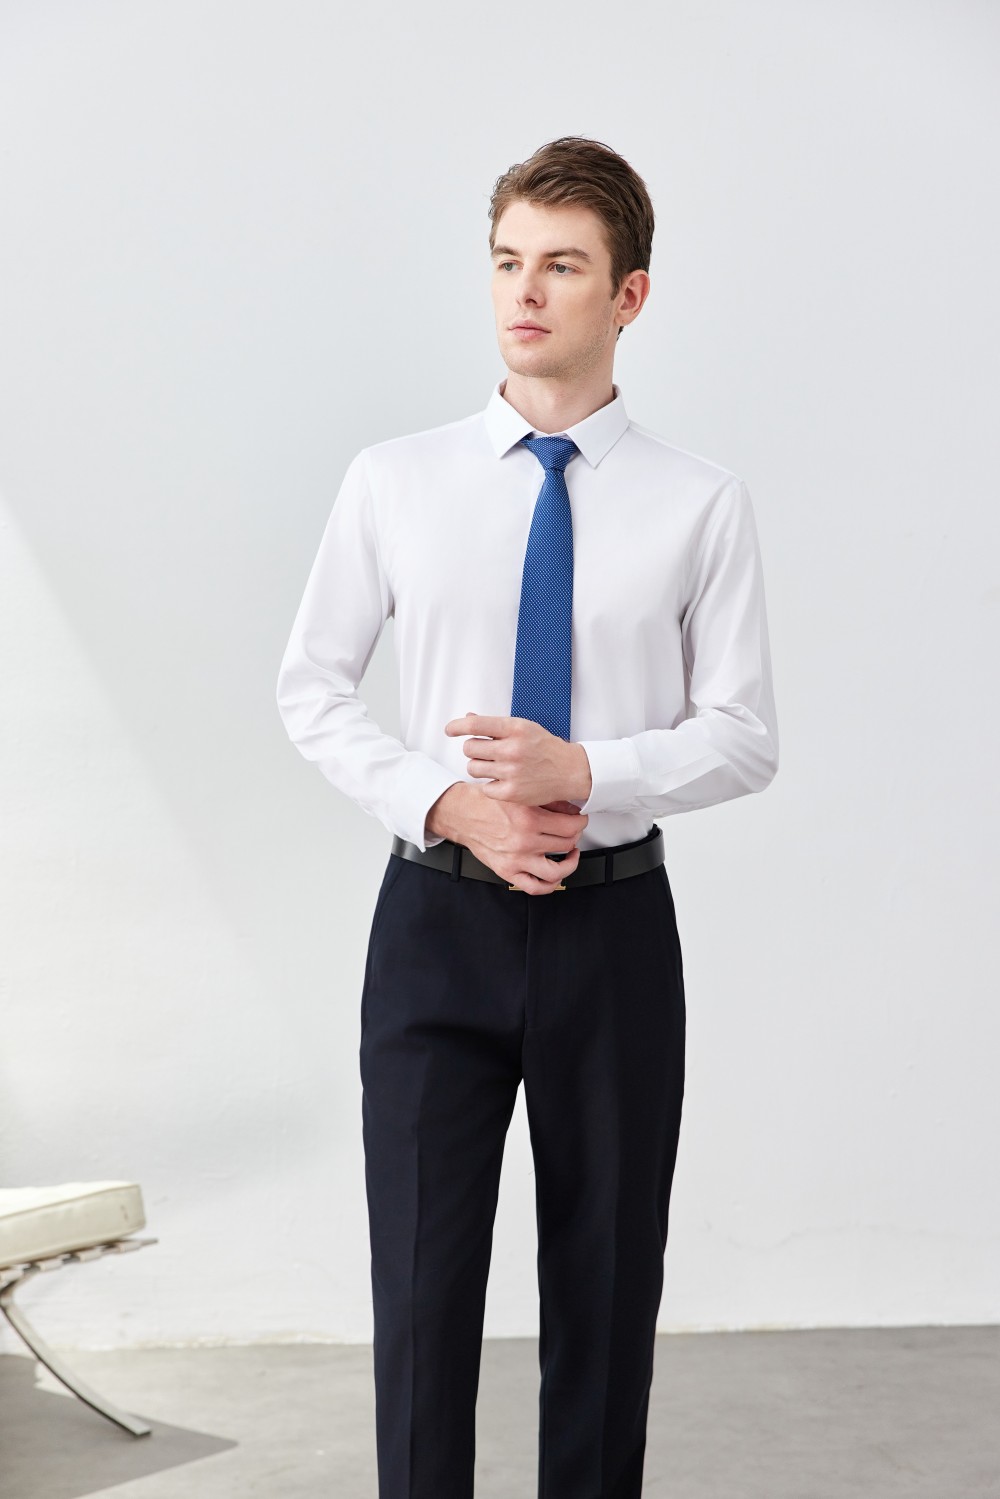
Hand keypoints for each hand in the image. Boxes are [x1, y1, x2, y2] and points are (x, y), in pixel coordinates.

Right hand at [425, 784, 588, 894]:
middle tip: (573, 833)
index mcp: (528, 818)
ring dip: (570, 864)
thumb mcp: (518, 794)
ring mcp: (516, 859)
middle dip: (575, 838)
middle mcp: (523, 841)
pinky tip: (554, 875)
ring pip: (556, 871)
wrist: (461, 813)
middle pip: (566, 845)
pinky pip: (534, 887)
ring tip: (570, 856)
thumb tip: (572, 811)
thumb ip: (547, 802)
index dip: (581, 823)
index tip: (580, 821)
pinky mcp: (507, 871)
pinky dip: (549, 885)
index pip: (570, 826)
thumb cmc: (485, 802)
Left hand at [444, 712, 591, 805]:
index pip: (475, 725)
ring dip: (479, 767)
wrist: (569, 771)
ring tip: (493, 766)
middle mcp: (512, 749)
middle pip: (469, 748)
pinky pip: (484, 788)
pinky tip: (501, 780)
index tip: (450, 730)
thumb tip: (468, 717)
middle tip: (485, 752)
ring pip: (473, 768)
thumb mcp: (522, 728)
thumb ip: (494, 725)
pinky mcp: (512, 792)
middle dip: (473, 749)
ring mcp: (512, 772)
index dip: (457, 726)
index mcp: (515, 728)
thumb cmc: (544, 748)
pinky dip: (489, 785)